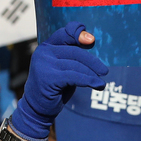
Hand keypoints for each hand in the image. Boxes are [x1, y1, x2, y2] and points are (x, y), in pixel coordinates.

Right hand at [12, 23, 109, 140]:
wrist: (37, 108)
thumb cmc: (54, 86)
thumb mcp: (63, 67)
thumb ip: (72, 55)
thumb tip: (91, 41)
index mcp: (47, 46)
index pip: (64, 33)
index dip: (78, 32)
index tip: (91, 40)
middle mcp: (43, 52)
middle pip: (75, 52)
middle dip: (92, 62)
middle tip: (104, 71)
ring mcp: (44, 64)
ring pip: (76, 65)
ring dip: (92, 74)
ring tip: (101, 82)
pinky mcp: (48, 78)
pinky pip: (74, 76)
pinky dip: (89, 80)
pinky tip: (98, 85)